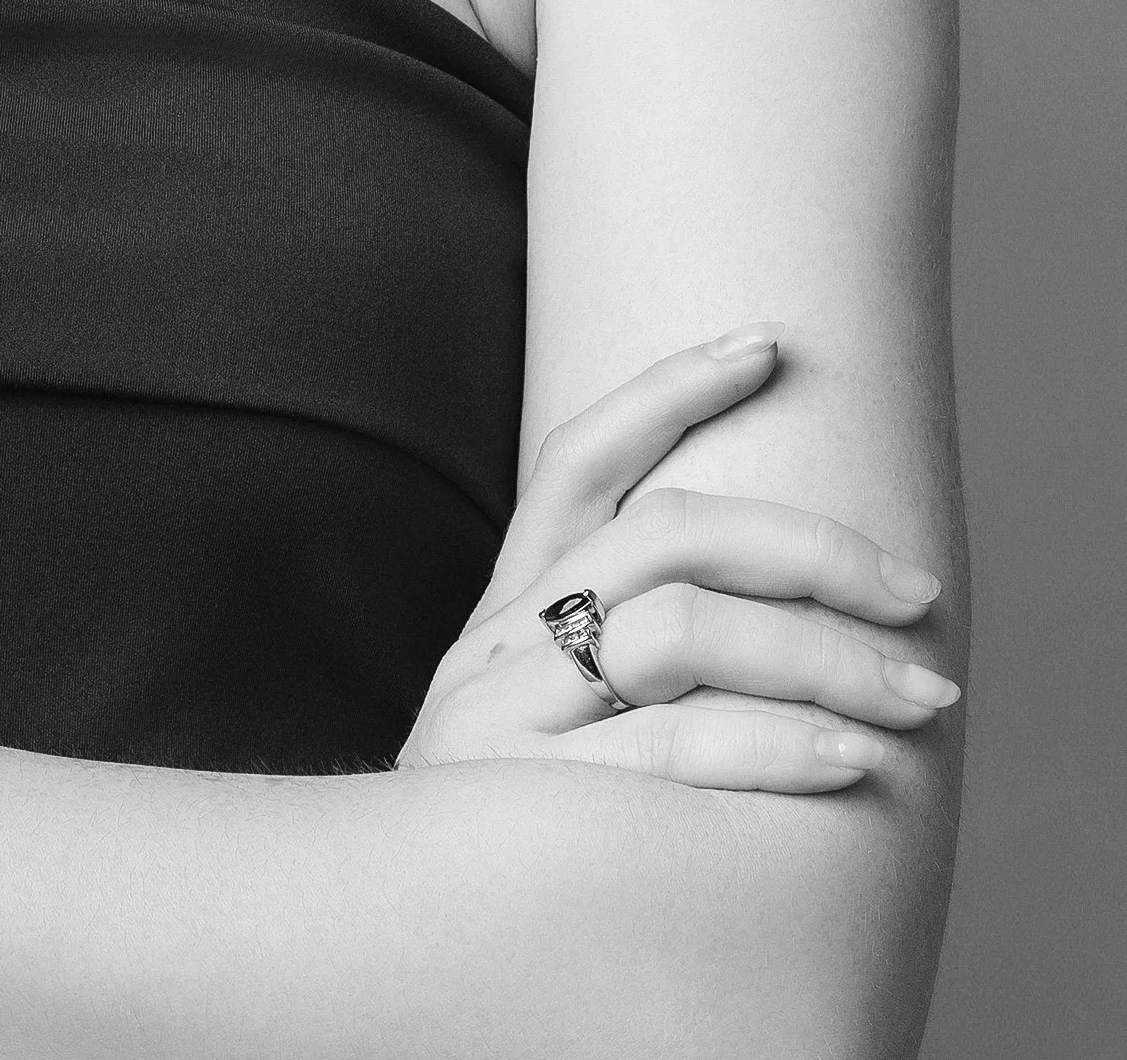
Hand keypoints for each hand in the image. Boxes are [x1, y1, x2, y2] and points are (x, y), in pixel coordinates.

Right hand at [398, 330, 958, 791]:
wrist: (364, 937)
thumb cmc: (484, 832)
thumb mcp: (514, 715)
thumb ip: (591, 647)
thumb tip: (739, 593)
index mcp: (503, 612)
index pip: (581, 459)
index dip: (673, 387)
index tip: (768, 342)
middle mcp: (502, 643)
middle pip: (667, 535)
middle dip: (807, 545)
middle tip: (912, 586)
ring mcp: (513, 716)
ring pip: (684, 629)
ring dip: (820, 651)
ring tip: (915, 685)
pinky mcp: (536, 802)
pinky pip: (678, 747)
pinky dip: (778, 743)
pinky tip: (851, 757)